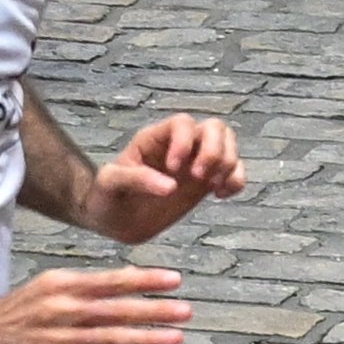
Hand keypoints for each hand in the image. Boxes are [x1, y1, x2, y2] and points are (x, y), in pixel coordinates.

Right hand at [0, 264, 194, 343]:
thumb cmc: (16, 312)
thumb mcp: (50, 288)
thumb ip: (88, 287)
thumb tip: (130, 279)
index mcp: (62, 285)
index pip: (110, 281)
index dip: (144, 280)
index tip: (174, 279)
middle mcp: (60, 309)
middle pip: (114, 309)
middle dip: (152, 310)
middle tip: (186, 311)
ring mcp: (53, 338)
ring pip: (105, 339)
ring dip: (141, 339)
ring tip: (173, 339)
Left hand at [82, 114, 246, 242]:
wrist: (114, 220)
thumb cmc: (106, 197)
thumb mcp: (110, 185)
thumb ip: (136, 179)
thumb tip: (171, 186)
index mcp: (154, 139)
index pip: (182, 123)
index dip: (185, 142)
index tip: (174, 169)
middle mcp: (179, 145)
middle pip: (214, 128)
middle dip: (215, 152)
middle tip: (200, 179)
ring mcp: (195, 162)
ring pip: (228, 144)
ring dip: (229, 164)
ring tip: (213, 187)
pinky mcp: (206, 182)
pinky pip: (234, 170)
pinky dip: (236, 180)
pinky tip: (221, 196)